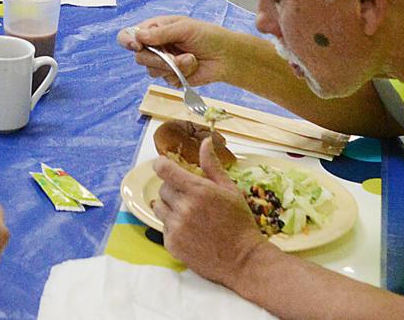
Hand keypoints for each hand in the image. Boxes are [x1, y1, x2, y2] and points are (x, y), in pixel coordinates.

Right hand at [116, 15, 239, 86]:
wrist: (227, 57)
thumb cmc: (208, 36)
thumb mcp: (185, 28)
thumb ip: (161, 33)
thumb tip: (138, 36)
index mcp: (155, 29)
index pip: (129, 34)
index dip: (127, 40)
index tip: (137, 45)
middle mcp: (156, 46)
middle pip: (139, 57)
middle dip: (156, 59)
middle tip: (171, 57)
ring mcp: (163, 63)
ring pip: (152, 71)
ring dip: (172, 66)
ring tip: (190, 59)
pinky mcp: (172, 76)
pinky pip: (167, 80)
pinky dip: (181, 74)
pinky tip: (193, 66)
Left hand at [154, 137, 268, 285]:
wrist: (243, 261)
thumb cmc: (240, 223)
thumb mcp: (230, 190)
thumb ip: (212, 166)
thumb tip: (205, 141)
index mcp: (198, 190)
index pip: (163, 169)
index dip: (162, 165)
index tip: (166, 167)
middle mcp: (184, 207)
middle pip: (163, 189)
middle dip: (174, 190)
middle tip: (191, 199)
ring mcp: (176, 227)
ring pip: (159, 207)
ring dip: (170, 207)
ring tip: (190, 215)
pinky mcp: (172, 244)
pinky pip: (163, 227)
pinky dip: (173, 227)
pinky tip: (191, 231)